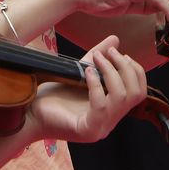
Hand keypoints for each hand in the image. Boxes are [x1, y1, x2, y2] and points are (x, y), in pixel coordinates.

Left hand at [28, 35, 147, 143]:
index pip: (139, 91)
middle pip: (136, 93)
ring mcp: (100, 127)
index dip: (135, 70)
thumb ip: (98, 58)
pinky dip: (96, 84)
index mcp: (112, 109)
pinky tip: (87, 72)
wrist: (29, 113)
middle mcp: (110, 121)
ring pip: (122, 97)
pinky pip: (101, 106)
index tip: (121, 54)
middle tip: (110, 53)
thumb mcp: (80, 72)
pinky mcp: (87, 130)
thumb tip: (115, 39)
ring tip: (97, 59)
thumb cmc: (52, 95)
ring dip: (111, 72)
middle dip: (126, 68)